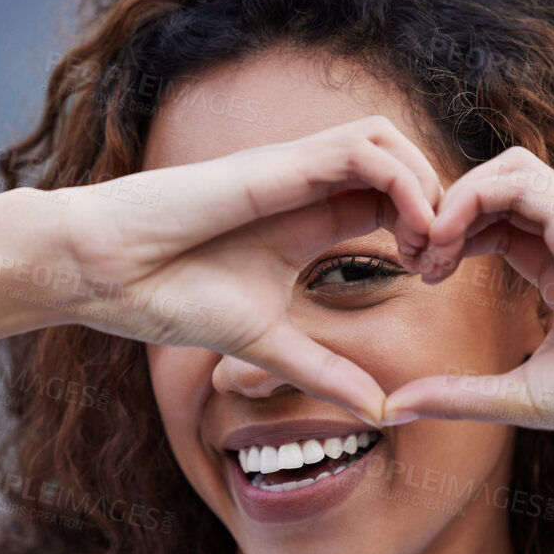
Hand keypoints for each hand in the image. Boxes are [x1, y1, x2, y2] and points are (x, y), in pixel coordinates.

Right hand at [16, 116, 443, 421]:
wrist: (110, 274)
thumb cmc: (173, 299)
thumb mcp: (270, 346)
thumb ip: (327, 372)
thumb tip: (380, 413)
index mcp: (310, 222)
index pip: (393, 200)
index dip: (429, 231)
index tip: (435, 281)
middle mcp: (309, 188)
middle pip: (403, 163)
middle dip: (441, 206)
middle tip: (444, 266)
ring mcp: (295, 171)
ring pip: (390, 141)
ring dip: (428, 186)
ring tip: (431, 248)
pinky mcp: (279, 165)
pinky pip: (363, 147)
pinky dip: (403, 181)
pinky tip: (411, 234)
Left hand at [379, 145, 553, 458]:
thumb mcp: (518, 397)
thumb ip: (457, 396)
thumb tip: (393, 408)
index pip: (497, 226)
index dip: (450, 238)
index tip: (420, 275)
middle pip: (497, 190)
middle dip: (444, 214)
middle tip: (413, 257)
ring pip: (508, 170)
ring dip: (455, 199)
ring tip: (429, 246)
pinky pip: (520, 179)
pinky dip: (473, 196)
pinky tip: (447, 238)